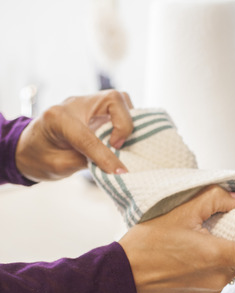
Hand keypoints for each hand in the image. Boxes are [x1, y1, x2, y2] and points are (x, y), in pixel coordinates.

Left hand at [15, 90, 133, 180]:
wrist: (29, 148)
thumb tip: (116, 166)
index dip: (105, 156)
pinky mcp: (96, 108)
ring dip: (127, 120)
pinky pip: (119, 107)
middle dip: (124, 124)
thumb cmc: (39, 157)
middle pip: (112, 100)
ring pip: (119, 99)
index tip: (120, 172)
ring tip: (120, 141)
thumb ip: (87, 162)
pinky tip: (121, 136)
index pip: (88, 135)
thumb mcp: (59, 166)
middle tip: (118, 146)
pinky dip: (126, 120)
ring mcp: (86, 103)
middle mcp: (74, 104)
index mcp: (57, 118)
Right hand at [118, 185, 234, 292]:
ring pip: (233, 268)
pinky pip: (218, 276)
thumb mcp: (180, 211)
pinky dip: (214, 263)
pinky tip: (194, 252)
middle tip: (229, 226)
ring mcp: (210, 289)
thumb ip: (215, 199)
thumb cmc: (145, 247)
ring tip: (205, 238)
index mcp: (218, 257)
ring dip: (226, 252)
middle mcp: (219, 278)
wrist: (120, 277)